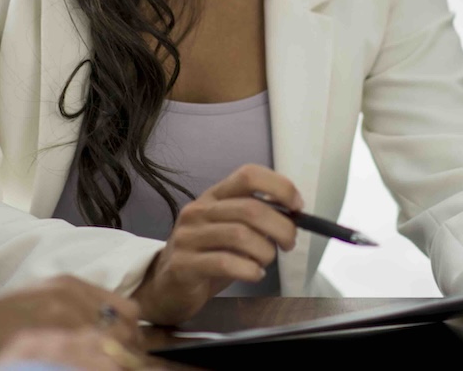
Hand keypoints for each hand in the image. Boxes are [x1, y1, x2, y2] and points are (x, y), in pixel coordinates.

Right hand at [0, 275, 139, 370]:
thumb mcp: (40, 303)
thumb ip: (75, 311)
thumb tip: (109, 334)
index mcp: (70, 285)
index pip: (127, 310)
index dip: (132, 337)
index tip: (130, 355)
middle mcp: (70, 297)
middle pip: (125, 330)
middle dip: (128, 354)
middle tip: (120, 368)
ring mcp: (59, 319)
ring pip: (111, 349)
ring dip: (112, 362)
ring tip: (102, 368)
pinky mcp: (47, 341)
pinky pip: (88, 360)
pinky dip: (91, 366)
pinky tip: (81, 368)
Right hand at [133, 163, 299, 325]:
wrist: (165, 288)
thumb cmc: (205, 257)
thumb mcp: (228, 230)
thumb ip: (254, 218)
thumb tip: (293, 216)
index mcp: (213, 197)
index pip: (249, 175)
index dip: (279, 187)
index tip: (297, 206)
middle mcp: (198, 211)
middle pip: (250, 209)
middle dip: (281, 227)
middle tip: (289, 243)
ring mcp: (188, 237)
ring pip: (241, 235)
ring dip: (265, 251)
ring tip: (265, 262)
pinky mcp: (184, 265)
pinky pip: (226, 263)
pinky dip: (249, 269)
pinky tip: (253, 274)